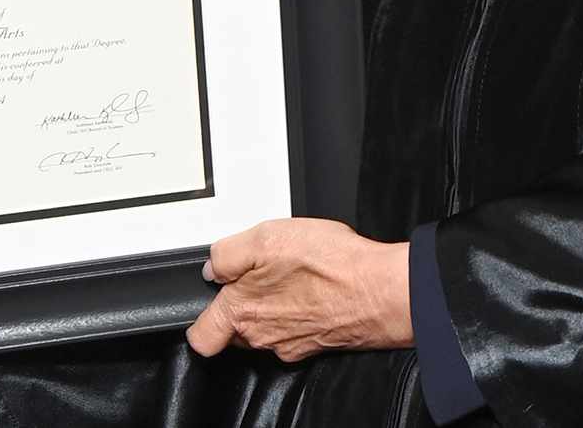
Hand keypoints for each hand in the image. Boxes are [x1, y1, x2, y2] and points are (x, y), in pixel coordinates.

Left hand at [185, 218, 411, 362]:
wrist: (382, 290)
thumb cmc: (331, 266)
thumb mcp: (267, 238)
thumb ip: (228, 254)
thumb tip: (213, 266)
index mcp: (242, 314)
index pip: (202, 338)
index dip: (201, 319)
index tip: (212, 300)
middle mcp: (263, 337)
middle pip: (236, 330)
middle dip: (243, 303)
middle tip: (263, 273)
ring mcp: (290, 345)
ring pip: (268, 328)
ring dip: (275, 305)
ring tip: (294, 275)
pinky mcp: (316, 343)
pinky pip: (297, 328)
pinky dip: (302, 310)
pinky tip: (316, 287)